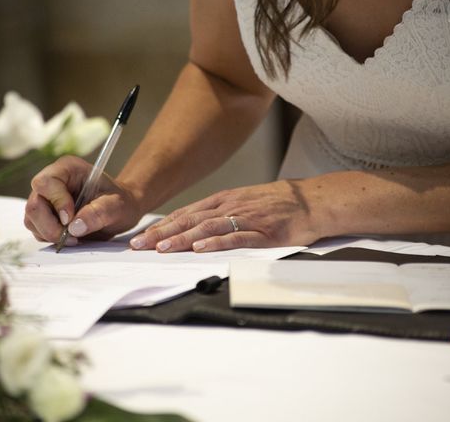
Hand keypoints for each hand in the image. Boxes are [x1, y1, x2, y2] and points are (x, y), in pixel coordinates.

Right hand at [24, 155, 142, 245]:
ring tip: (75, 238)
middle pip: (34, 204)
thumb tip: (75, 227)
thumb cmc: (120, 202)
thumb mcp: (117, 206)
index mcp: (68, 168)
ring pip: (32, 219)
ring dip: (50, 234)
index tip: (71, 219)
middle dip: (50, 225)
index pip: (46, 183)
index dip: (56, 202)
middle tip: (72, 237)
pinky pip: (37, 230)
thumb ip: (98, 213)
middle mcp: (53, 181)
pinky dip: (51, 238)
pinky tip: (71, 238)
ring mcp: (46, 199)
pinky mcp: (45, 215)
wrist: (120, 211)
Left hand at [129, 180, 321, 251]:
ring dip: (182, 237)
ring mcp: (245, 219)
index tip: (142, 237)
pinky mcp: (262, 232)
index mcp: (222, 201)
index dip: (162, 225)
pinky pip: (236, 237)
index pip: (185, 213)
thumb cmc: (275, 204)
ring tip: (162, 247)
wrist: (309, 202)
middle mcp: (229, 207)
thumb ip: (217, 214)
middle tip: (140, 245)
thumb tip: (190, 228)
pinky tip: (200, 248)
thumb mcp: (241, 202)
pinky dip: (216, 243)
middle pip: (190, 219)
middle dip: (162, 233)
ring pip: (207, 228)